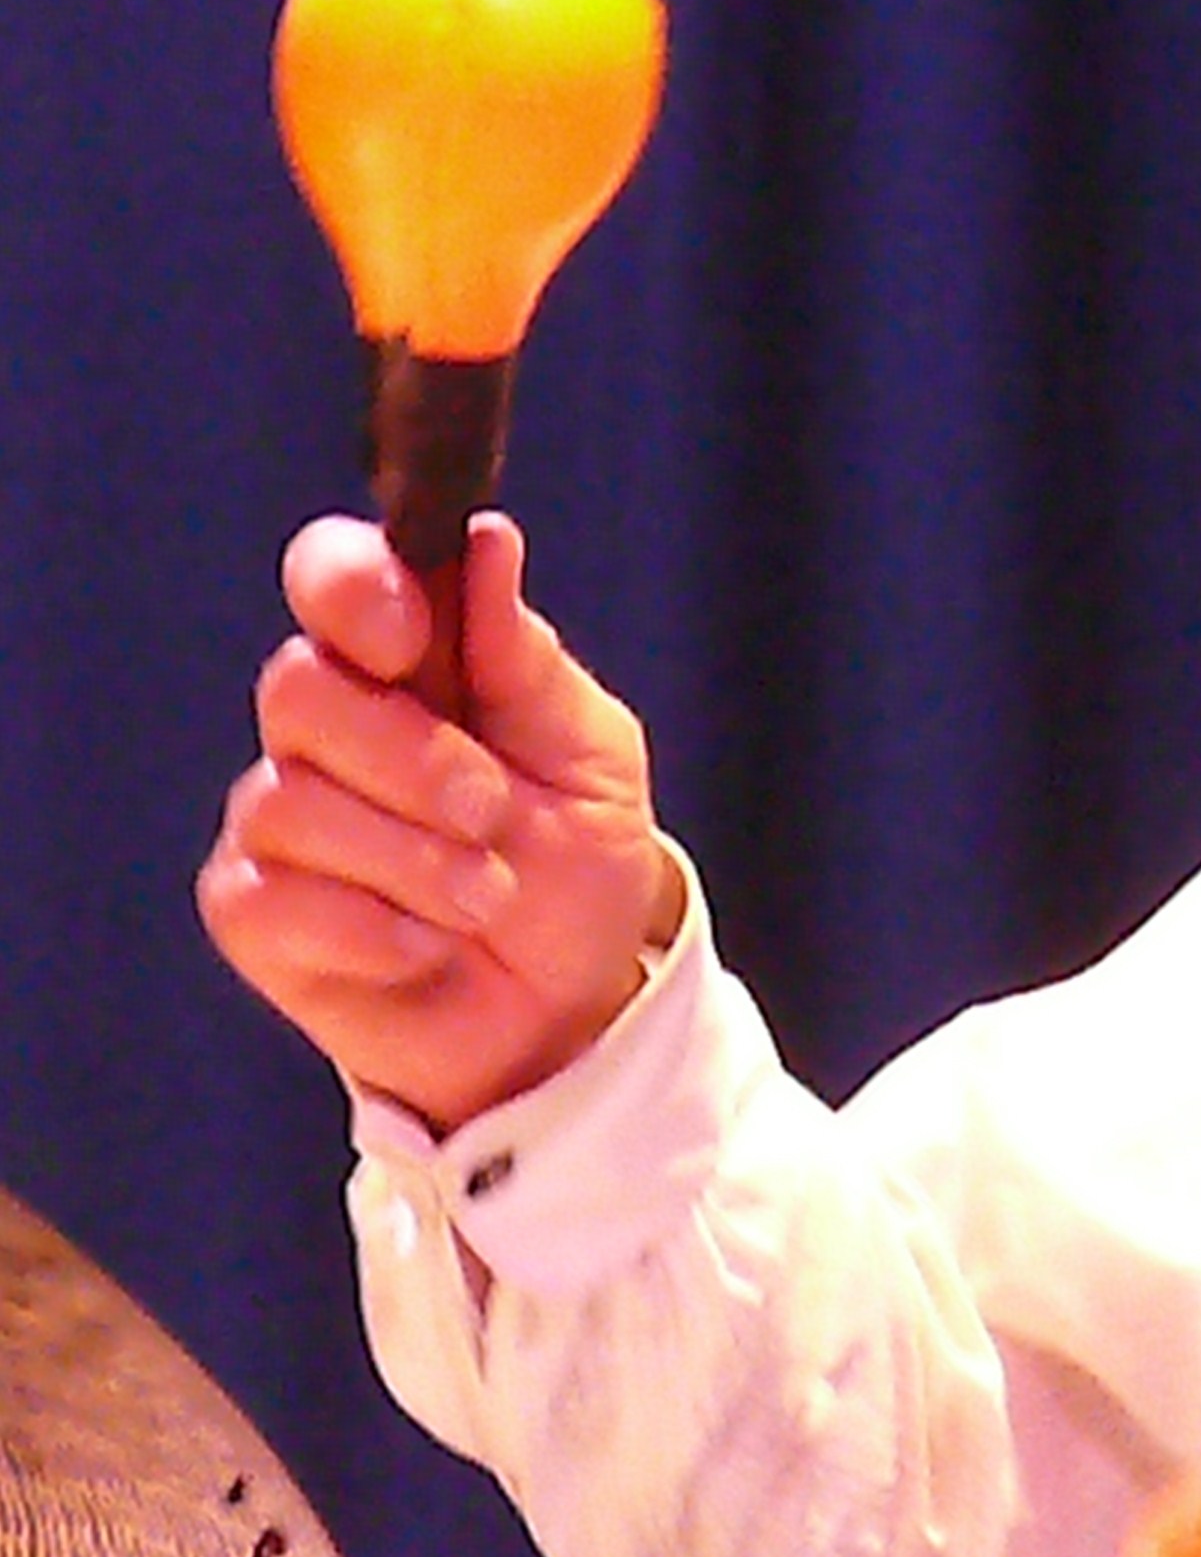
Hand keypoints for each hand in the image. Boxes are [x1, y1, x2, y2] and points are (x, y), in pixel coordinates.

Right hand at [199, 512, 679, 1132]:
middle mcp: (326, 731)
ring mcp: (278, 823)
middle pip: (297, 689)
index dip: (352, 588)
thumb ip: (525, 663)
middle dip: (411, 757)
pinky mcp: (254, 916)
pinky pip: (276, 900)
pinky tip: (428, 946)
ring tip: (485, 895)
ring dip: (412, 858)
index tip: (411, 634)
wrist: (567, 1011)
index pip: (332, 580)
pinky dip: (375, 928)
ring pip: (289, 802)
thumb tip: (486, 544)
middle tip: (491, 810)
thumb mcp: (589, 759)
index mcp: (406, 668)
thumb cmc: (576, 869)